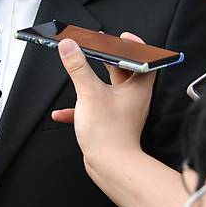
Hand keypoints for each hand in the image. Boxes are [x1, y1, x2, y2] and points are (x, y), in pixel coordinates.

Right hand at [51, 33, 155, 180]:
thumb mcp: (90, 93)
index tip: (122, 38)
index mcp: (136, 88)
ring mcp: (120, 111)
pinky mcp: (108, 124)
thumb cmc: (110, 134)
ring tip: (79, 70)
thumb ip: (78, 67)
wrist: (111, 168)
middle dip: (108, 60)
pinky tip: (62, 113)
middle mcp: (131, 98)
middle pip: (121, 72)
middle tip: (97, 47)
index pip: (143, 60)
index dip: (134, 47)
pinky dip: (79, 107)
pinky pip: (93, 109)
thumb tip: (69, 46)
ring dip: (91, 81)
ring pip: (106, 90)